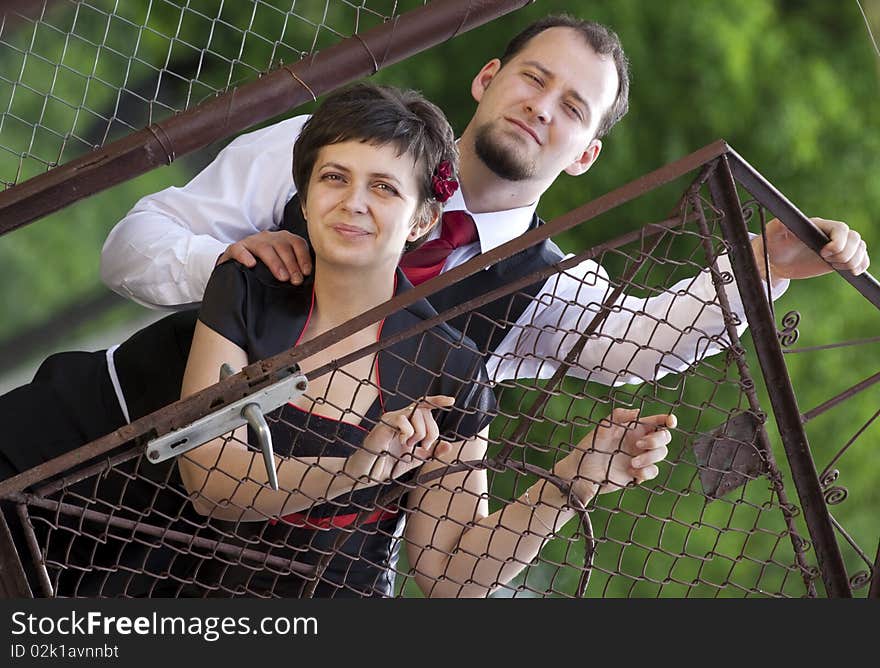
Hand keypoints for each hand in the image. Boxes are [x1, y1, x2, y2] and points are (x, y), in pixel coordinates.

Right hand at [218, 230, 311, 283]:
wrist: (239, 263)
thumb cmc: (265, 267)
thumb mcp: (283, 265)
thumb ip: (295, 269)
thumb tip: (309, 282)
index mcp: (282, 239)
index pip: (297, 243)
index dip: (303, 257)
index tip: (306, 272)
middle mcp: (268, 237)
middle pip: (282, 246)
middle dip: (291, 264)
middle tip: (296, 280)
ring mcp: (252, 242)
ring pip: (264, 248)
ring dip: (275, 263)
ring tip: (282, 277)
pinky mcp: (235, 248)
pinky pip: (239, 249)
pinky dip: (245, 256)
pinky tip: (251, 265)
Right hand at [349, 396, 455, 484]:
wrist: (365, 475)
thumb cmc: (385, 465)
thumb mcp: (414, 460)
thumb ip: (430, 452)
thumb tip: (449, 445)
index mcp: (406, 422)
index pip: (424, 406)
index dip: (438, 401)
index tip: (451, 401)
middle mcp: (398, 417)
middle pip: (425, 411)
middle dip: (431, 431)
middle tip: (423, 447)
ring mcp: (390, 420)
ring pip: (416, 414)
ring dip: (419, 433)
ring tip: (409, 446)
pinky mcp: (382, 425)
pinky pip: (402, 421)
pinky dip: (408, 433)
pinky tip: (402, 443)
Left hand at [554, 408, 674, 505]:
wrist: (582, 474)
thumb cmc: (589, 448)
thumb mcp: (601, 428)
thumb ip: (618, 416)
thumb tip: (637, 411)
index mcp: (633, 429)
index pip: (655, 422)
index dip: (667, 420)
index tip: (670, 421)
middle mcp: (639, 442)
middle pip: (663, 438)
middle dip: (656, 440)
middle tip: (638, 444)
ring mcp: (640, 458)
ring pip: (660, 455)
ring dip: (650, 457)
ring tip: (632, 462)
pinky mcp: (638, 473)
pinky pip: (653, 471)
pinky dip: (646, 472)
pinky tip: (633, 472)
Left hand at [754, 217, 869, 280]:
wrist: (774, 261)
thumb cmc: (772, 244)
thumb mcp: (772, 234)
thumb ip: (778, 226)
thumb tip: (783, 221)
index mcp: (819, 225)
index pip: (841, 229)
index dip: (838, 242)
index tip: (823, 253)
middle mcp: (831, 234)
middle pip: (856, 239)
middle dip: (845, 254)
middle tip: (826, 261)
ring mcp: (837, 247)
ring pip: (860, 249)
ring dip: (852, 261)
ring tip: (832, 265)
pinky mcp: (838, 259)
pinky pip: (860, 259)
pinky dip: (861, 265)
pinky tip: (851, 272)